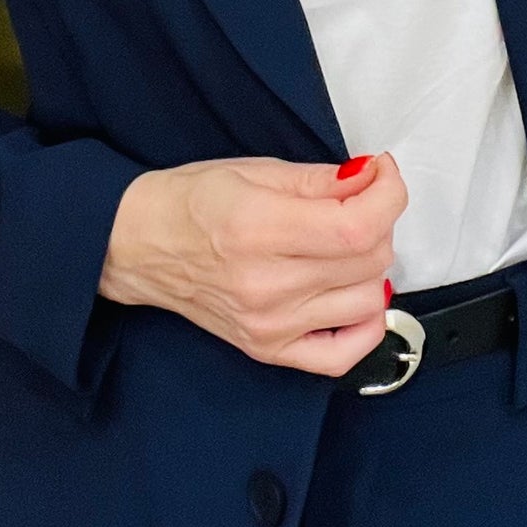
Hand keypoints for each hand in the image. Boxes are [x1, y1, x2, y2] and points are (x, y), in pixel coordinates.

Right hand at [99, 150, 407, 376]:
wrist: (137, 245)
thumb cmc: (189, 203)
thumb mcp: (255, 170)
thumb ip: (321, 179)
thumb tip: (373, 177)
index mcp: (259, 228)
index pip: (358, 226)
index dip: (389, 195)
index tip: (382, 175)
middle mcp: (266, 284)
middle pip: (370, 260)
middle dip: (378, 221)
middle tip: (355, 202)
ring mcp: (269, 324)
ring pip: (368, 300)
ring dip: (371, 267)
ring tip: (344, 245)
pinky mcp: (268, 349)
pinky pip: (342, 356)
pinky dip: (366, 328)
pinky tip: (354, 297)